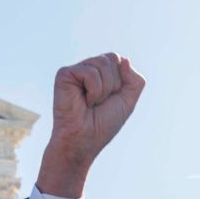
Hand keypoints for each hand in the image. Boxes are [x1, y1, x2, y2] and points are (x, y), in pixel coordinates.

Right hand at [38, 53, 145, 198]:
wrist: (85, 140)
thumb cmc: (103, 124)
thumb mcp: (128, 101)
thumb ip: (134, 80)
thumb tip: (125, 59)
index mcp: (101, 73)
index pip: (119, 60)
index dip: (121, 81)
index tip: (111, 99)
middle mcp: (87, 68)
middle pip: (112, 58)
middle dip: (113, 84)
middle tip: (100, 102)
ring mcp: (75, 70)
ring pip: (102, 64)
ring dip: (104, 89)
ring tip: (91, 103)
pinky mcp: (64, 74)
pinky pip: (90, 73)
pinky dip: (94, 91)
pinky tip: (83, 101)